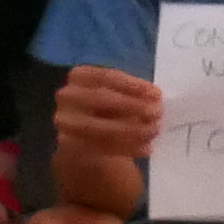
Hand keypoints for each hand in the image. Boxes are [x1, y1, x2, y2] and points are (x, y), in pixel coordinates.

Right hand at [50, 65, 165, 164]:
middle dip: (132, 106)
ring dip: (133, 130)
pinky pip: (101, 147)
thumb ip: (132, 95)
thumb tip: (154, 101)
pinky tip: (146, 148)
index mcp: (80, 75)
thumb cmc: (108, 109)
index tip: (157, 94)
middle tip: (157, 113)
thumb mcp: (118, 95)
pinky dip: (127, 148)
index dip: (133, 85)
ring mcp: (66, 122)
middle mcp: (67, 95)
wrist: (84, 137)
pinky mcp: (71, 146)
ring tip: (154, 132)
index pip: (107, 76)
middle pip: (101, 98)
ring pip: (100, 127)